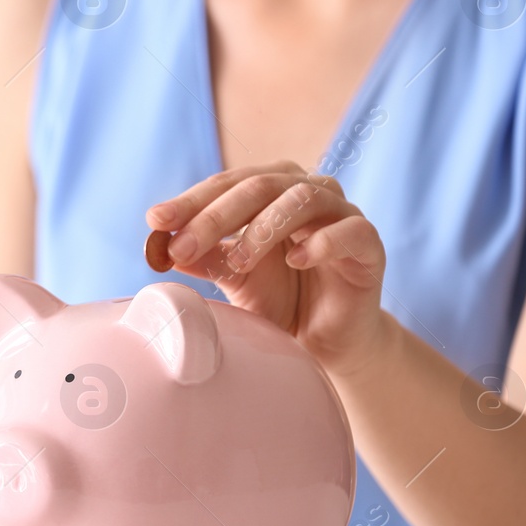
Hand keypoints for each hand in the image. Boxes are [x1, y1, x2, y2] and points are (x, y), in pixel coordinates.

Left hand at [146, 161, 393, 377]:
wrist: (326, 341)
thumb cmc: (279, 300)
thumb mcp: (233, 278)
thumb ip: (204, 257)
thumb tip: (159, 245)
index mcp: (270, 189)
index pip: (225, 185)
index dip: (190, 201)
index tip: (156, 222)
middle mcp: (306, 191)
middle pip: (258, 186)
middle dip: (215, 215)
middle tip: (183, 245)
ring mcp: (341, 213)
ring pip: (302, 199)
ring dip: (263, 228)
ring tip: (237, 261)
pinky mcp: (370, 243)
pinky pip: (350, 230)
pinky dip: (321, 242)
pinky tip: (296, 261)